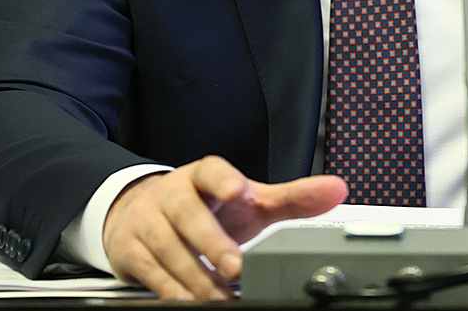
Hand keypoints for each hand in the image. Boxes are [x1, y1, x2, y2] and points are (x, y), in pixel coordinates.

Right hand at [102, 156, 347, 299]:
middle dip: (212, 241)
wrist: (144, 215)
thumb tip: (336, 190)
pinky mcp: (131, 248)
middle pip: (188, 212)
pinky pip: (151, 272)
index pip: (212, 169)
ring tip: (221, 296)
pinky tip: (192, 300)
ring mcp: (147, 220)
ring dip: (196, 276)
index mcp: (203, 176)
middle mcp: (172, 193)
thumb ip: (292, 198)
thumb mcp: (249, 201)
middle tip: (236, 266)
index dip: (224, 178)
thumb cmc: (208, 208)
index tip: (238, 190)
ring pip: (168, 247)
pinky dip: (173, 290)